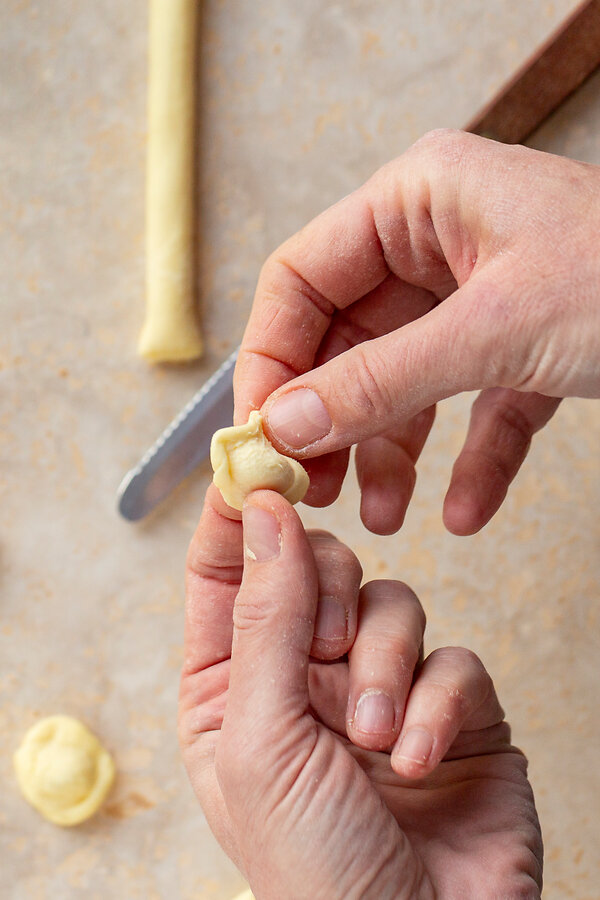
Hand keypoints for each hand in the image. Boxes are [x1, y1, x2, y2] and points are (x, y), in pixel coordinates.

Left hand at [179, 486, 541, 898]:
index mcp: (234, 687)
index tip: (261, 467)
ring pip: (392, 602)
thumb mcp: (264, 740)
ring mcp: (379, 687)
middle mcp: (304, 678)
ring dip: (386, 666)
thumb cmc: (316, 874)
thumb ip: (264, 618)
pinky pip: (451, 656)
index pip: (226, 574)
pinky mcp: (450, 705)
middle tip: (331, 645)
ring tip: (376, 736)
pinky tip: (419, 759)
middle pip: (317, 569)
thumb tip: (263, 510)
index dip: (241, 516)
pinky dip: (437, 704)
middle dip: (331, 601)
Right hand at [234, 130, 599, 534]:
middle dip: (328, 419)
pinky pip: (476, 410)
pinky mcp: (522, 349)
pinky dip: (470, 463)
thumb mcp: (495, 331)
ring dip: (390, 452)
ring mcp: (480, 299)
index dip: (270, 356)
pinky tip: (464, 513)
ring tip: (380, 516)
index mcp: (418, 202)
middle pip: (347, 339)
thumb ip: (382, 379)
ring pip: (405, 382)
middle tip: (309, 488)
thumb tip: (285, 424)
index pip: (302, 278)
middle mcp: (440, 243)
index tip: (258, 432)